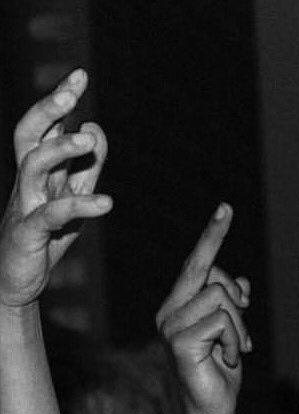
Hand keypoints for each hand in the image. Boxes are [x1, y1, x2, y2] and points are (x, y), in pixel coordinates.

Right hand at [0, 69, 109, 309]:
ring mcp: (25, 204)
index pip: (44, 126)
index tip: (79, 75)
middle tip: (72, 92)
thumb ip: (85, 167)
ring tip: (89, 140)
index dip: (60, 101)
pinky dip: (80, 207)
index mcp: (38, 171)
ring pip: (34, 165)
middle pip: (30, 134)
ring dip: (60, 149)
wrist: (19, 280)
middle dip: (48, 109)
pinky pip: (52, 214)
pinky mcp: (30, 232)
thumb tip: (95, 128)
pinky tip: (107, 203)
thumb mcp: (72, 197)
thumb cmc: (45, 236)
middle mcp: (28, 181)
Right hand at [155, 203, 250, 413]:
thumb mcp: (232, 333)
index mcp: (179, 304)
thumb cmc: (222, 371)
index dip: (213, 235)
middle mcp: (169, 310)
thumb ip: (231, 306)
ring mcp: (171, 325)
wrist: (215, 409)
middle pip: (214, 276)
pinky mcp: (179, 341)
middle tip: (241, 337)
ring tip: (233, 351)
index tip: (226, 208)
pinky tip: (228, 359)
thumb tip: (240, 284)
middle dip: (239, 304)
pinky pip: (222, 321)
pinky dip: (235, 340)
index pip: (197, 262)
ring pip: (222, 299)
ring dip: (240, 328)